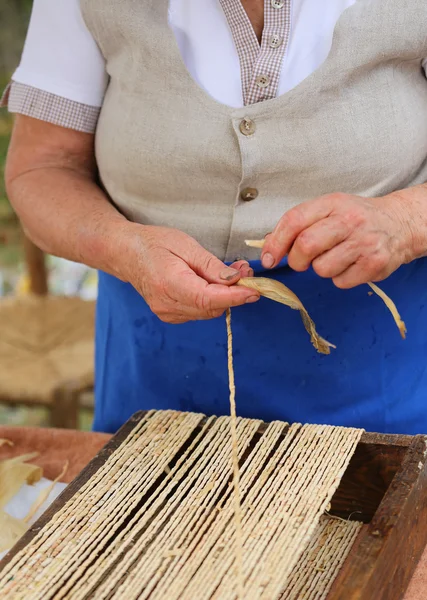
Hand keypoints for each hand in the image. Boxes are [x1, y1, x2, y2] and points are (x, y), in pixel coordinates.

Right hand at [120, 225, 258, 322]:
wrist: (127, 254)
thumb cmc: (154, 243)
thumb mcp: (185, 245)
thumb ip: (211, 266)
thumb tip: (236, 279)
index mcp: (169, 284)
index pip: (209, 298)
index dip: (235, 296)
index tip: (255, 290)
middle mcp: (167, 305)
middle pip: (212, 307)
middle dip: (234, 293)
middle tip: (246, 271)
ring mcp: (168, 313)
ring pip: (208, 311)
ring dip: (225, 296)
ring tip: (233, 273)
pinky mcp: (171, 315)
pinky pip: (200, 311)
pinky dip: (213, 299)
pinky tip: (216, 283)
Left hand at [261, 192, 415, 287]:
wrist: (398, 224)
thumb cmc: (356, 219)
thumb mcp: (328, 211)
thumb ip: (299, 225)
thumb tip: (268, 246)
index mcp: (332, 203)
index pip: (295, 220)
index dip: (276, 243)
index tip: (268, 259)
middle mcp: (349, 220)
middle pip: (306, 246)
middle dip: (297, 260)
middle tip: (303, 261)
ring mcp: (364, 242)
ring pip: (322, 268)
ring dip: (321, 269)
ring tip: (335, 258)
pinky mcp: (375, 264)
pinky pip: (341, 282)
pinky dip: (339, 278)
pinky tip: (350, 265)